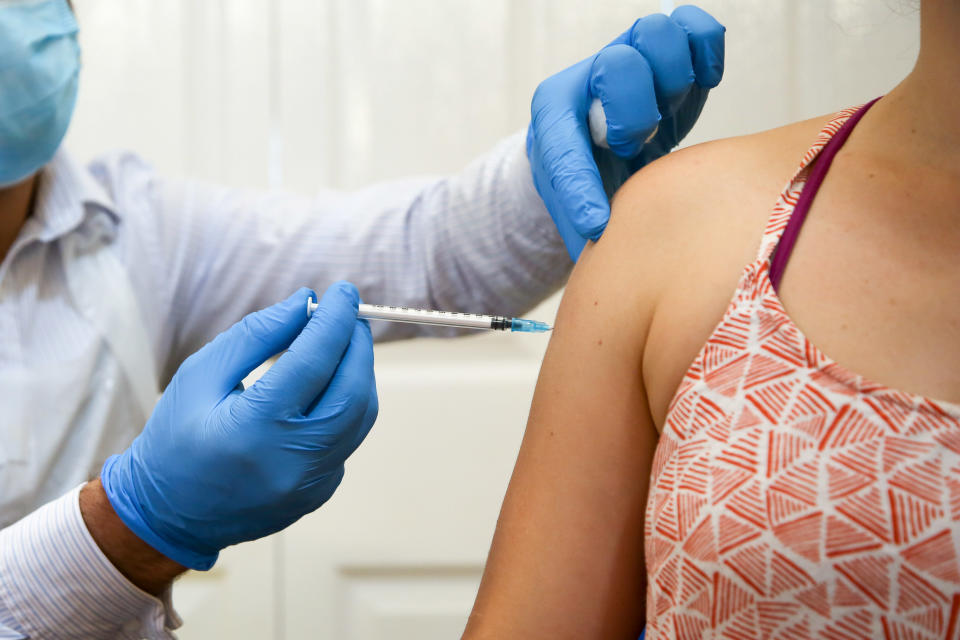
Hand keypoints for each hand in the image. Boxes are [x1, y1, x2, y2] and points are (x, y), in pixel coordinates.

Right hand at [100, 283, 377, 569]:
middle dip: (357, 344)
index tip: (344, 291)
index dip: (334, 320)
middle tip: (348, 313)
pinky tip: (324, 387)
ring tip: (341, 343)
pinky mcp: (320, 493)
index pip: (315, 362)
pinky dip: (345, 404)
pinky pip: (347, 437)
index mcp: (255, 429)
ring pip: (360, 415)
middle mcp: (292, 461)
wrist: (166, 516)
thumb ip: (257, 335)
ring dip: (358, 372)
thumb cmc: (175, 438)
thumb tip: (306, 302)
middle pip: (352, 390)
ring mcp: (312, 484)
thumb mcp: (201, 375)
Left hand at [527, 5, 724, 258]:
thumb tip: (604, 266)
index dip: (582, 189)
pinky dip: (705, 49)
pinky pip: (694, 26)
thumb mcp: (577, 212)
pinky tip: (704, 83)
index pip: (562, 143)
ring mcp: (633, 55)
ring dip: (670, 79)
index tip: (599, 224)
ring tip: (668, 113)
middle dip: (634, 115)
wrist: (610, 149)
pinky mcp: (674, 50)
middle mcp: (590, 77)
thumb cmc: (593, 180)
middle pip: (616, 66)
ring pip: (655, 35)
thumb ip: (585, 237)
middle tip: (634, 148)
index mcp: (553, 115)